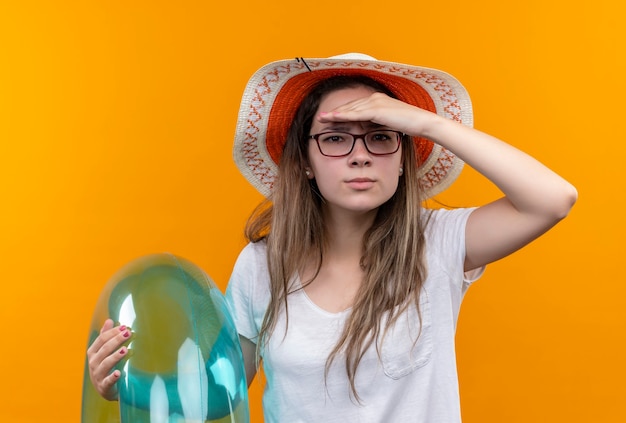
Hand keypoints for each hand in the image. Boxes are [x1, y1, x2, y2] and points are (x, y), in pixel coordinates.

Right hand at [86, 318, 130, 400]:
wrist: (106, 389)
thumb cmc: (105, 366)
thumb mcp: (103, 351)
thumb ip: (105, 336)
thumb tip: (109, 320)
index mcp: (93, 352)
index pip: (102, 339)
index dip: (113, 332)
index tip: (125, 327)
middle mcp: (93, 363)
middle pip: (105, 349)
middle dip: (116, 340)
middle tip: (128, 333)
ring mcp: (98, 375)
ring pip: (106, 363)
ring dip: (115, 356)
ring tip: (125, 350)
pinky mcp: (104, 386)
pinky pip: (107, 381)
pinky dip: (112, 377)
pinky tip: (118, 373)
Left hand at [316, 92, 442, 136]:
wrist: (423, 122)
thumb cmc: (410, 125)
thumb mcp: (391, 123)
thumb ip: (379, 123)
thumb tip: (370, 130)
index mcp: (378, 100)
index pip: (356, 106)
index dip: (342, 112)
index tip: (330, 118)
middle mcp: (375, 98)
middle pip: (350, 106)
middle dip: (334, 112)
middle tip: (320, 117)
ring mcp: (376, 102)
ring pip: (350, 108)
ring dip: (335, 114)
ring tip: (322, 118)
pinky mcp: (377, 110)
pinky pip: (356, 113)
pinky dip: (343, 115)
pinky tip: (334, 118)